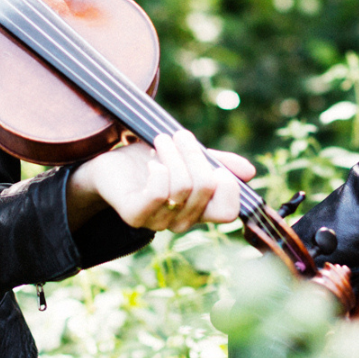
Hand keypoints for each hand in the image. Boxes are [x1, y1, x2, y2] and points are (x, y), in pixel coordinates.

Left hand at [67, 130, 255, 232]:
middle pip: (205, 187)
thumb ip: (217, 163)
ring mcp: (157, 221)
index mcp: (198, 210)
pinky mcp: (134, 214)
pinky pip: (158, 194)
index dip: (229, 187)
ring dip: (173, 154)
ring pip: (182, 186)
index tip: (213, 163)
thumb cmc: (149, 160)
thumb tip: (249, 172)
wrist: (108, 166)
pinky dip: (159, 171)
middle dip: (193, 153)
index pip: (228, 212)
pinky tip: (151, 162)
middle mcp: (181, 222)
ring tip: (160, 140)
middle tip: (178, 135)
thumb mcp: (188, 157)